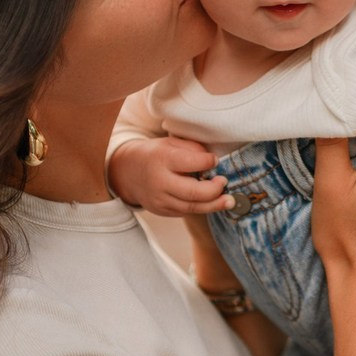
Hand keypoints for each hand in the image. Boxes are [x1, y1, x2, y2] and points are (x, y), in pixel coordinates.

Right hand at [108, 137, 232, 215]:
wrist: (127, 173)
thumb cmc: (155, 154)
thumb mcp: (170, 143)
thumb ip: (192, 149)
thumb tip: (213, 161)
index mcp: (162, 159)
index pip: (190, 163)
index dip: (208, 162)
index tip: (215, 160)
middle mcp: (160, 182)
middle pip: (193, 192)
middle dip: (214, 190)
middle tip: (224, 182)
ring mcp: (160, 200)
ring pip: (192, 207)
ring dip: (214, 204)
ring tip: (228, 200)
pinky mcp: (161, 211)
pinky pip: (186, 212)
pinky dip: (201, 207)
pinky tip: (212, 202)